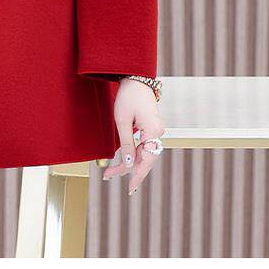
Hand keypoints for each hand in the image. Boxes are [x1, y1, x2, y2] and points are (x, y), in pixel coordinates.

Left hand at [101, 79, 165, 194]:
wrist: (136, 80)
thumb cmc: (128, 97)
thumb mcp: (122, 121)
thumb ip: (126, 143)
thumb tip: (128, 164)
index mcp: (153, 131)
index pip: (146, 160)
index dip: (136, 175)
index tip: (129, 188)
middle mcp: (158, 133)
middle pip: (145, 159)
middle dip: (129, 170)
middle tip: (110, 176)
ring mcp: (156, 131)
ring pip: (144, 154)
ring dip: (130, 163)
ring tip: (112, 171)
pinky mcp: (151, 129)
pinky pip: (143, 146)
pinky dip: (133, 153)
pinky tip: (122, 160)